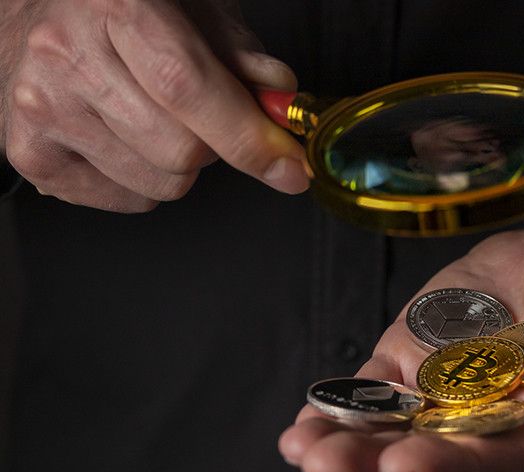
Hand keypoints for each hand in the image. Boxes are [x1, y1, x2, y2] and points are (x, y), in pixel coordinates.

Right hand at [0, 0, 307, 211]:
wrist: (34, 15)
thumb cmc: (117, 9)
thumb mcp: (191, 8)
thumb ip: (240, 55)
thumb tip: (282, 106)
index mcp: (115, 6)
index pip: (188, 87)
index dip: (248, 136)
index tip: (291, 167)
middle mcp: (67, 56)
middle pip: (182, 151)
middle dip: (213, 145)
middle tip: (197, 113)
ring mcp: (42, 109)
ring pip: (160, 183)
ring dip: (179, 165)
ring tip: (151, 118)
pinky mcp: (32, 154)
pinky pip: (130, 200)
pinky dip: (144, 180)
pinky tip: (123, 137)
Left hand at [278, 221, 523, 471]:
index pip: (503, 456)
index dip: (458, 465)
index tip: (410, 462)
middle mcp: (492, 415)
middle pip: (433, 455)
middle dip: (379, 463)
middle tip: (327, 462)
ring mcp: (447, 390)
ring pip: (392, 430)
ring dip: (345, 446)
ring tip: (300, 449)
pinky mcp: (415, 357)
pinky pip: (374, 391)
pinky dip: (339, 408)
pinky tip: (300, 426)